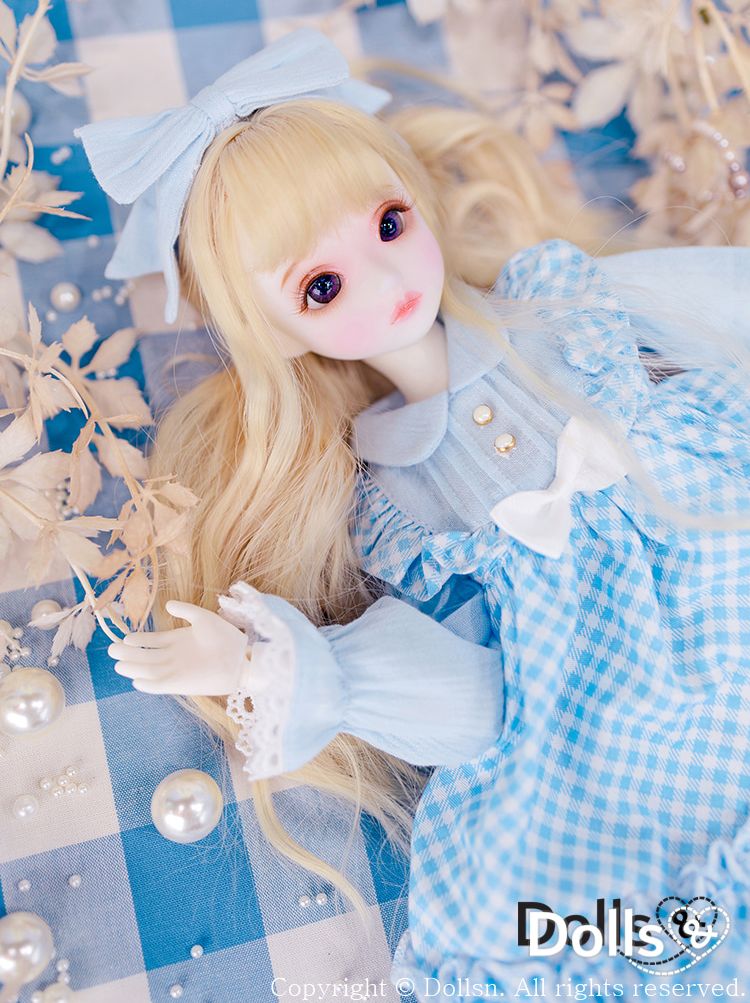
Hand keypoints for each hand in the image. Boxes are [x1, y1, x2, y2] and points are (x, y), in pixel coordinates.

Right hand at [107, 600, 253, 695]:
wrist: (241, 659)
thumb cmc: (226, 637)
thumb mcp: (203, 618)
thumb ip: (185, 610)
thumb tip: (167, 604)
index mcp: (178, 640)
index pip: (152, 641)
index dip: (138, 640)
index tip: (124, 637)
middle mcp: (174, 656)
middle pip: (145, 656)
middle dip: (128, 653)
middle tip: (112, 649)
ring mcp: (176, 671)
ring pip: (148, 670)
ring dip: (133, 667)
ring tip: (118, 663)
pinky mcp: (181, 684)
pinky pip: (160, 686)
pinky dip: (147, 684)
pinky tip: (135, 679)